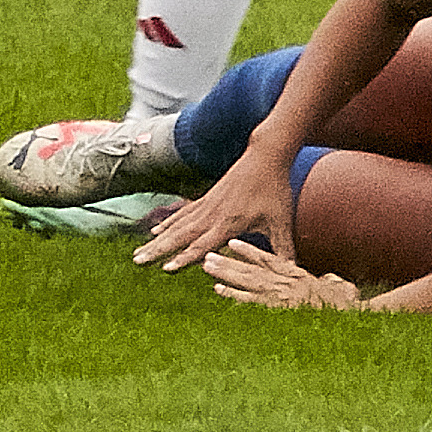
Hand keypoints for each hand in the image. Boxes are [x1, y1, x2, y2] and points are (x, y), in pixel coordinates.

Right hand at [135, 149, 295, 276]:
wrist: (264, 156)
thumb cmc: (275, 189)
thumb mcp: (283, 222)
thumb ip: (284, 249)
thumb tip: (294, 274)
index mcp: (228, 222)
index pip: (202, 245)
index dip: (185, 258)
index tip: (167, 269)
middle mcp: (212, 214)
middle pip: (180, 236)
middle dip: (158, 250)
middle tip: (138, 261)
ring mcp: (206, 205)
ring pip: (177, 226)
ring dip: (158, 240)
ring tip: (140, 252)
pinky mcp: (206, 199)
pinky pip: (182, 215)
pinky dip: (168, 224)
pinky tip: (156, 232)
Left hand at [199, 240, 361, 309]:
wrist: (353, 314)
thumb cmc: (351, 305)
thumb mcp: (341, 288)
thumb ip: (330, 281)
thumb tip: (329, 279)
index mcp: (299, 276)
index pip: (270, 259)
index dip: (250, 251)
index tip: (233, 243)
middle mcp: (286, 282)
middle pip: (252, 268)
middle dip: (229, 261)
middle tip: (208, 255)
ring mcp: (281, 295)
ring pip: (247, 280)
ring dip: (225, 273)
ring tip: (207, 266)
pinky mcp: (279, 308)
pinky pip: (252, 300)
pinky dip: (235, 295)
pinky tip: (218, 290)